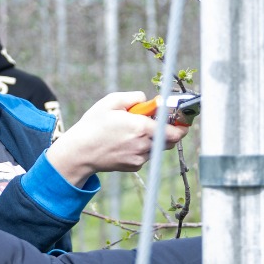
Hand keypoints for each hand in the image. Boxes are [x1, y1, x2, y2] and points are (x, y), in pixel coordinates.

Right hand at [45, 91, 190, 185]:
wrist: (80, 152)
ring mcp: (140, 157)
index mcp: (141, 127)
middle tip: (157, 121)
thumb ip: (134, 97)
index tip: (182, 120)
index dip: (182, 125)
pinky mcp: (134, 166)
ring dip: (152, 138)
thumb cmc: (93, 125)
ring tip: (132, 131)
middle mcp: (144, 144)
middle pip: (171, 140)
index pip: (175, 131)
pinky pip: (146, 154)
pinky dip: (142, 147)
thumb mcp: (111, 101)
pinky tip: (125, 142)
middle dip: (168, 130)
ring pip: (157, 147)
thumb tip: (148, 100)